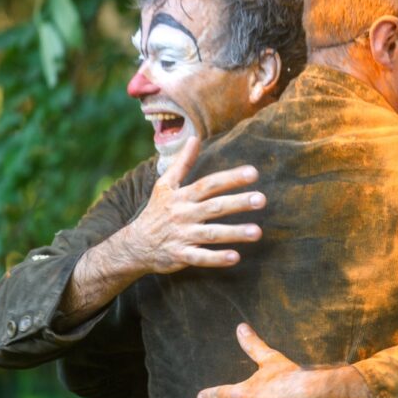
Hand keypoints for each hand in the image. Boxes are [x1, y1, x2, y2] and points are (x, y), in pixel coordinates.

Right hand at [123, 136, 265, 273]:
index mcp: (183, 196)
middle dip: (238, 203)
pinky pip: (200, 258)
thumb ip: (182, 163)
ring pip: (211, 234)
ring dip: (234, 233)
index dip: (231, 178)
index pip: (209, 184)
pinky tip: (235, 257)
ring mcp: (182, 235)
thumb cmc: (156, 211)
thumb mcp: (165, 185)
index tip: (254, 173)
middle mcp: (184, 214)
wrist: (135, 245)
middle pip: (214, 207)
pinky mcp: (180, 255)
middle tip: (262, 199)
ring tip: (258, 232)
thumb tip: (194, 138)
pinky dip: (216, 259)